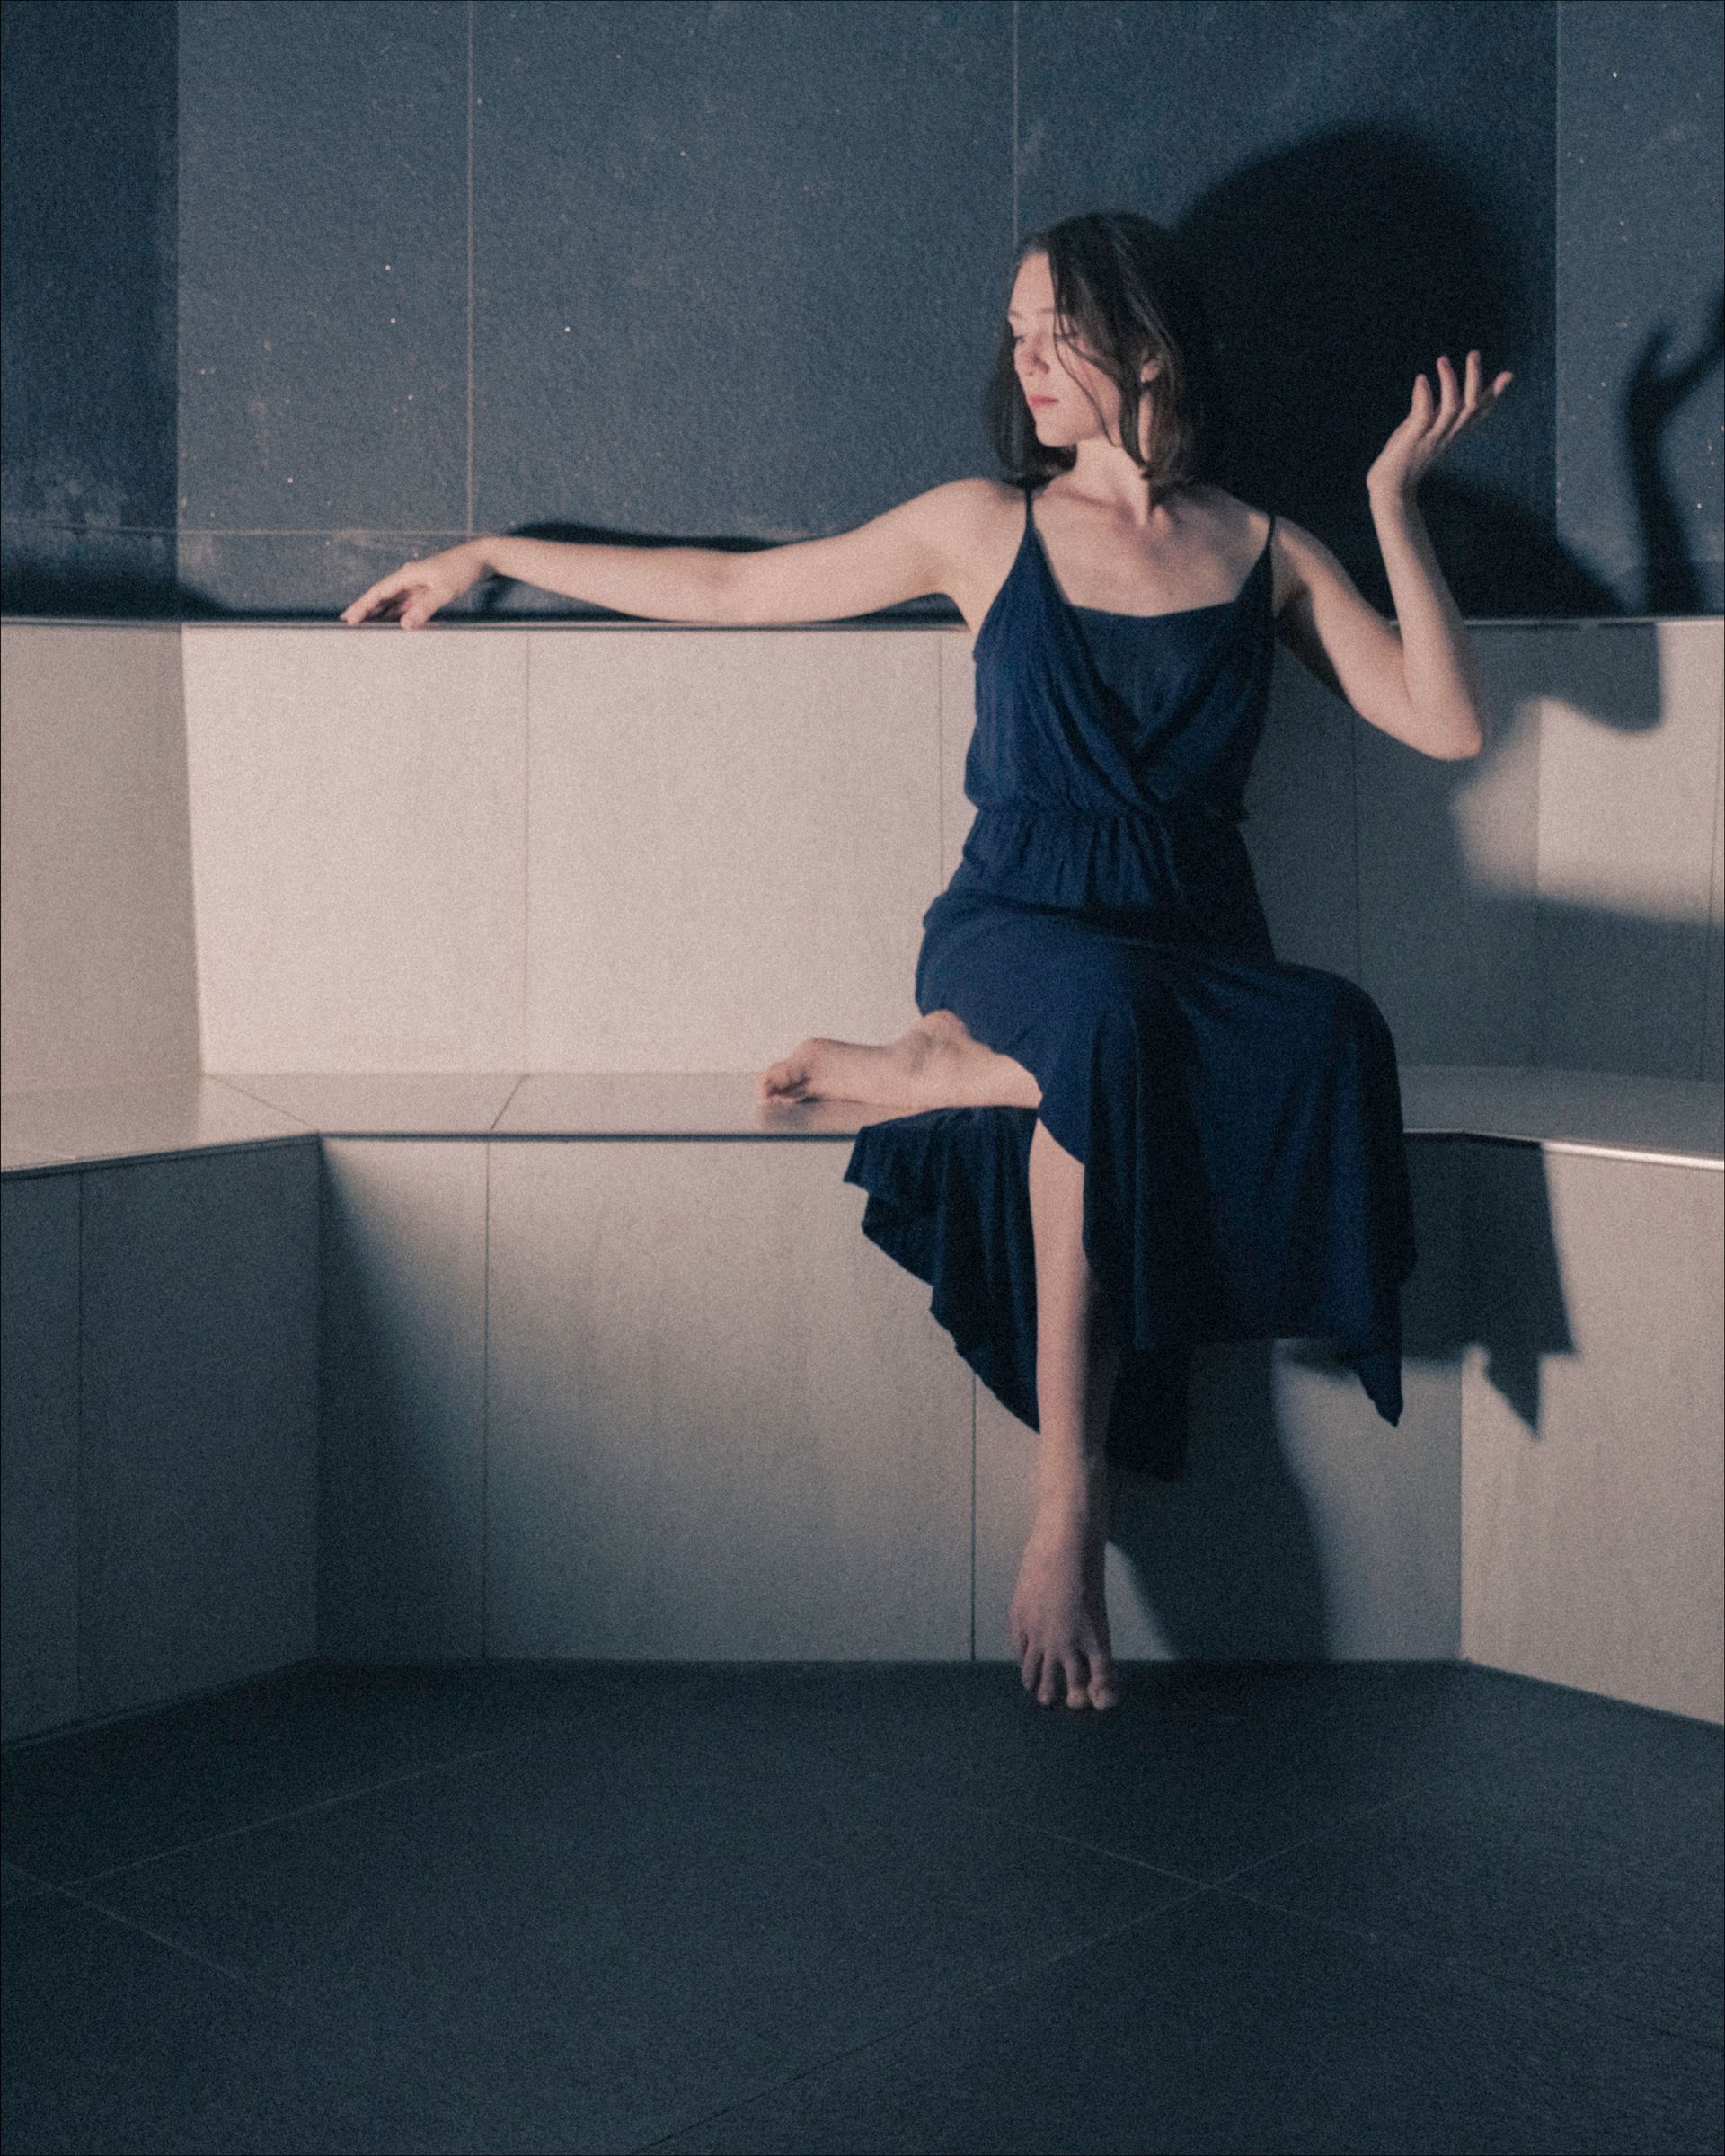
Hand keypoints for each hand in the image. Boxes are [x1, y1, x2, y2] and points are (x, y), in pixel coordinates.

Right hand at [340, 542, 487, 626]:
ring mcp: (418, 584)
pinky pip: (409, 604)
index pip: (379, 592)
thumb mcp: (444, 591)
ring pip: (394, 602)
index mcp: (408, 575)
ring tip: (367, 627)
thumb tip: (404, 625)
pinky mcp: (428, 590)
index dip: (363, 606)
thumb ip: (424, 608)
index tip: (349, 618)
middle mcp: (409, 578)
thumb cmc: (462, 570)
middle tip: (349, 624)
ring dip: (381, 613)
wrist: (481, 558)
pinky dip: (400, 614)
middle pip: (382, 596)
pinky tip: (395, 624)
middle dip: (365, 610)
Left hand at [1367, 351, 1512, 498]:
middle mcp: (1446, 435)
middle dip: (1475, 378)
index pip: (1479, 412)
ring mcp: (1431, 438)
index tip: (1508, 374)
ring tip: (1442, 360)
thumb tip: (1424, 382)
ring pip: (1452, 408)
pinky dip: (1424, 396)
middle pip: (1471, 405)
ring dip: (1449, 382)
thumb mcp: (1421, 431)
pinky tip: (1420, 380)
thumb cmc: (1404, 459)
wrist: (1389, 489)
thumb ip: (1428, 410)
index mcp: (1452, 433)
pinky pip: (1424, 416)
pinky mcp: (1414, 441)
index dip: (1494, 394)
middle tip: (1474, 353)